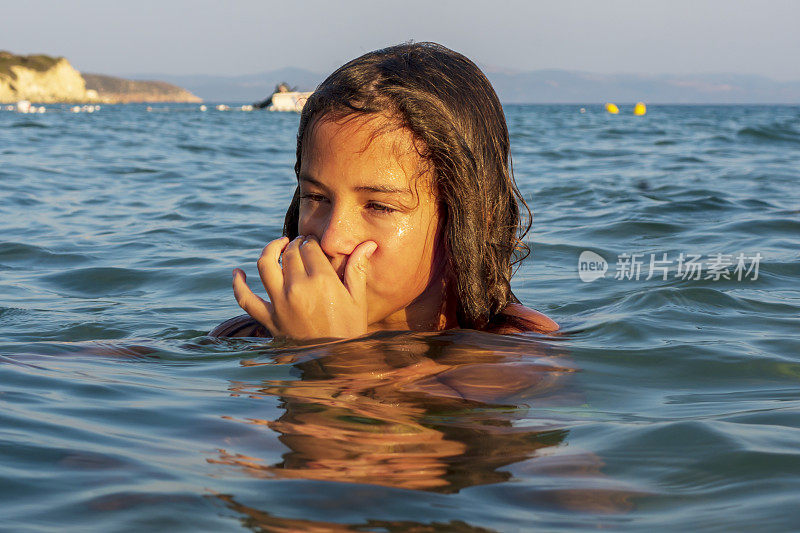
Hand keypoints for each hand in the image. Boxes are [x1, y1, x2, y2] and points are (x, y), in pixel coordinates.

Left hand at [232, 235, 377, 340]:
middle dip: (293, 244)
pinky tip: (237, 273)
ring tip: (276, 247)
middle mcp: (298, 288)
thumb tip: (369, 243)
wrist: (336, 361)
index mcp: (322, 280)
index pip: (309, 247)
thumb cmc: (350, 329)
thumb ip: (358, 269)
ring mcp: (280, 303)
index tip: (312, 242)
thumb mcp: (357, 300)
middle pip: (288, 253)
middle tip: (298, 245)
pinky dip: (238, 284)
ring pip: (265, 265)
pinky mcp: (269, 319)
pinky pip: (245, 299)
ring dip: (268, 250)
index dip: (310, 241)